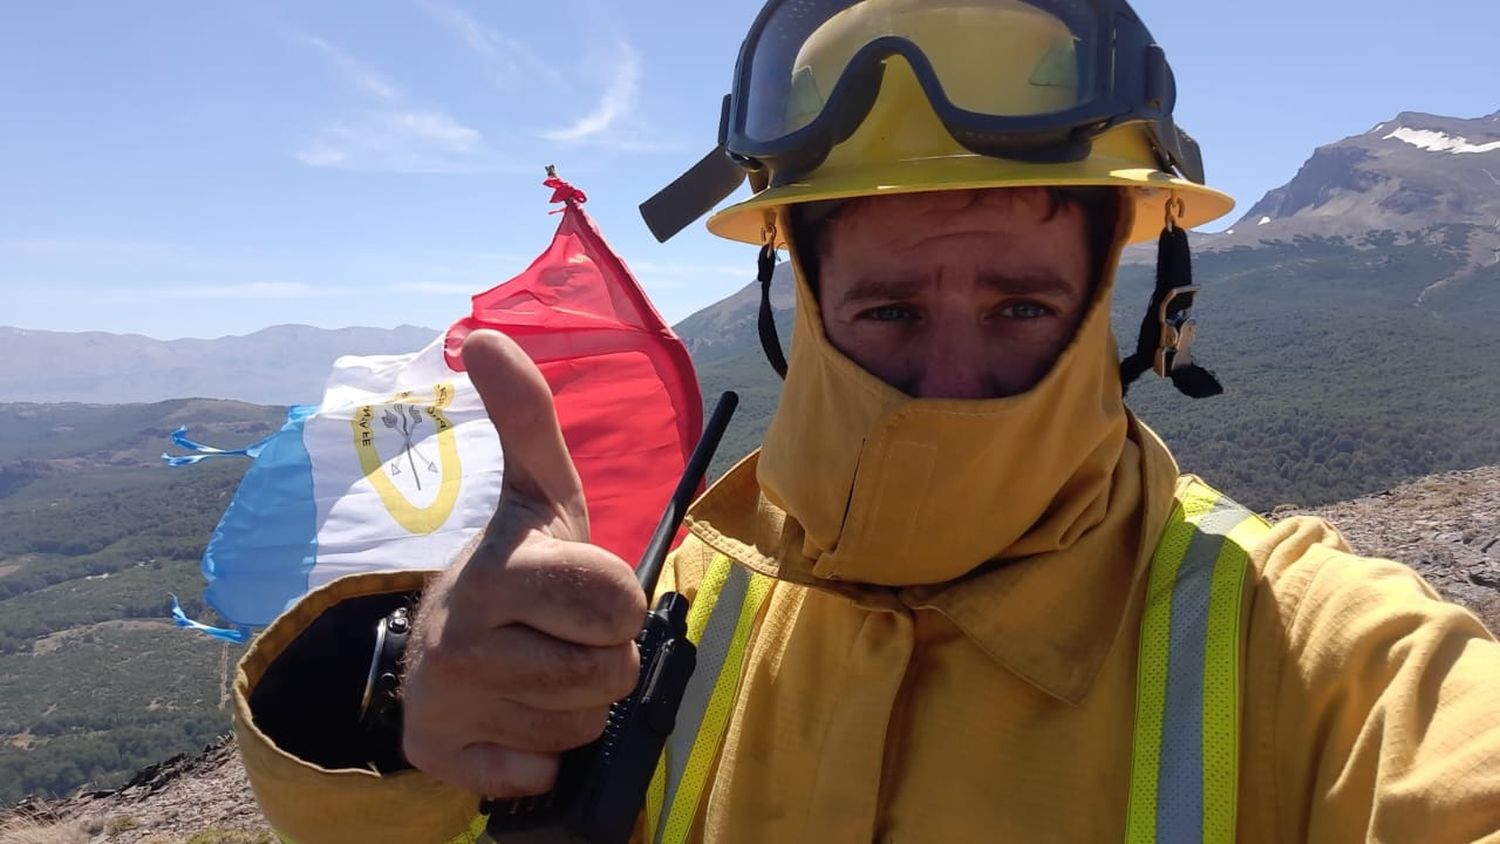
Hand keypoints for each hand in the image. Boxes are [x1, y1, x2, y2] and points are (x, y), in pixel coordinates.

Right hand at [400, 330, 646, 796]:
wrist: (440, 644)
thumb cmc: (519, 567)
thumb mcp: (537, 492)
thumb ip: (529, 417)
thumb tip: (484, 334)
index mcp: (501, 567)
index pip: (619, 605)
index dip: (618, 604)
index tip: (585, 590)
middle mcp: (462, 633)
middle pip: (610, 673)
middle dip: (604, 657)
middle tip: (565, 634)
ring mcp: (446, 699)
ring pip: (582, 725)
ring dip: (574, 704)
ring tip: (534, 668)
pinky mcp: (438, 754)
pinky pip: (539, 774)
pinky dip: (538, 755)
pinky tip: (511, 717)